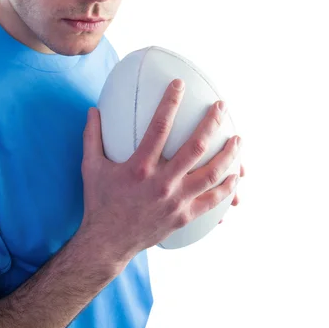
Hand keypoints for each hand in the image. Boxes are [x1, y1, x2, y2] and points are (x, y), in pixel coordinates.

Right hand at [81, 80, 241, 261]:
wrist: (107, 242)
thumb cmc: (99, 202)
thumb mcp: (91, 167)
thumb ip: (92, 137)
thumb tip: (93, 109)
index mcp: (140, 167)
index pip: (159, 127)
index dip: (171, 102)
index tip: (179, 84)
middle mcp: (162, 183)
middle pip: (196, 147)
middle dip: (212, 123)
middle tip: (221, 107)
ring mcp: (176, 201)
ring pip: (211, 174)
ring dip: (228, 154)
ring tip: (237, 139)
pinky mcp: (184, 216)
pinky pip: (212, 201)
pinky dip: (227, 188)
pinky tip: (236, 175)